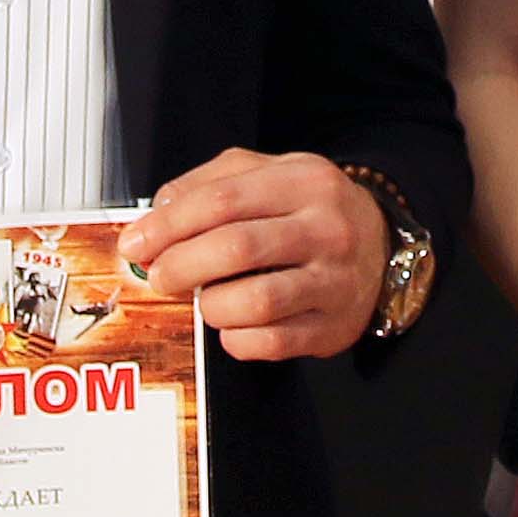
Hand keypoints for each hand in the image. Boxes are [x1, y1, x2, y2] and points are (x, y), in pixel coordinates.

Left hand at [130, 148, 387, 364]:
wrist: (381, 244)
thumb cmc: (310, 210)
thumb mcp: (267, 174)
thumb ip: (209, 184)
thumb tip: (156, 216)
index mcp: (304, 181)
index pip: (221, 201)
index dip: (168, 226)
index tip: (136, 244)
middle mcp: (327, 229)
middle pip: (236, 248)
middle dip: (181, 266)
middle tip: (158, 275)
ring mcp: (334, 281)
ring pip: (256, 301)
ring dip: (210, 305)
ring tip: (203, 299)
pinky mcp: (333, 326)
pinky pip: (271, 342)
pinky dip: (236, 339)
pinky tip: (231, 325)